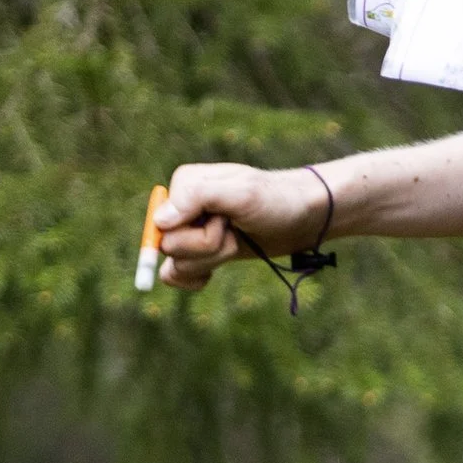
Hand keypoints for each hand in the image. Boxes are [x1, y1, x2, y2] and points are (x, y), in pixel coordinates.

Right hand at [156, 161, 330, 289]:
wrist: (302, 219)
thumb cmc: (276, 201)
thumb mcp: (242, 193)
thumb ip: (198, 196)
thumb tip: (159, 221)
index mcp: (185, 184)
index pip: (163, 225)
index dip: (198, 232)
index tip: (225, 220)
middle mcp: (182, 207)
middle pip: (170, 247)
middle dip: (209, 247)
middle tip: (234, 229)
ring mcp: (189, 231)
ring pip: (177, 264)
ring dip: (212, 259)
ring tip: (235, 240)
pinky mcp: (199, 252)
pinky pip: (176, 275)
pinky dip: (195, 278)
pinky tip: (214, 271)